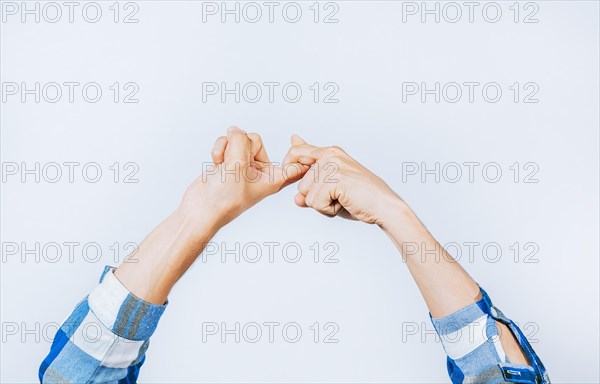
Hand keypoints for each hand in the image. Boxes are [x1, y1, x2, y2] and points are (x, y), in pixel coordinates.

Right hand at [179, 127, 303, 231]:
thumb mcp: (237, 165)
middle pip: (255, 141)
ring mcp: (244, 166)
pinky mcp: (230, 163)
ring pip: (239, 140)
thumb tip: (235, 129)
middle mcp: (260, 171)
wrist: (201, 208)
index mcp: (273, 178)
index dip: (297, 150)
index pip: (293, 163)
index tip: (296, 138)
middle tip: (234, 160)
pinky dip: (220, 150)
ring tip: (223, 164)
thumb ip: (240, 142)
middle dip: (241, 145)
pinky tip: (217, 163)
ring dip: (227, 147)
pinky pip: (227, 144)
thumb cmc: (224, 199)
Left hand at [283, 135, 402, 225]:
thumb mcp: (332, 193)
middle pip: (300, 183)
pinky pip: (316, 202)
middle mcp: (330, 155)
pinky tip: (344, 203)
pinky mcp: (336, 178)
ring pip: (306, 194)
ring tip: (343, 199)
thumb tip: (295, 198)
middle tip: (338, 197)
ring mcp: (333, 165)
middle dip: (315, 198)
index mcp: (330, 153)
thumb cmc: (361, 199)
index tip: (289, 173)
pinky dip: (328, 210)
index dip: (289, 165)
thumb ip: (313, 191)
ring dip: (323, 205)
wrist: (384, 207)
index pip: (297, 151)